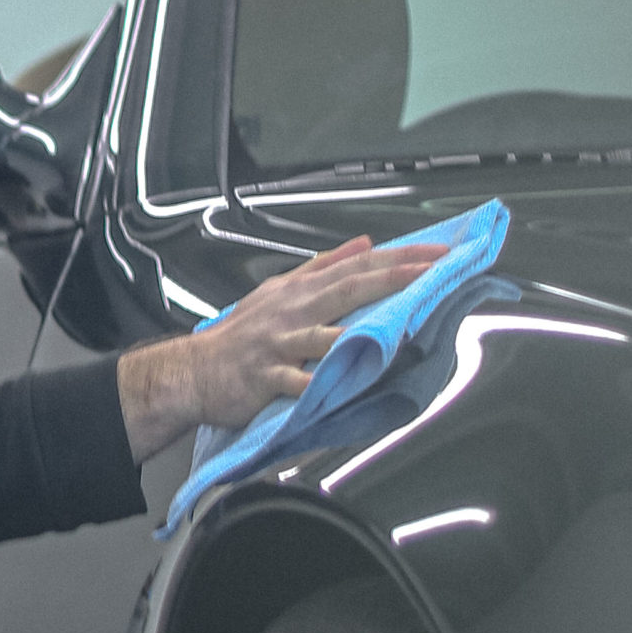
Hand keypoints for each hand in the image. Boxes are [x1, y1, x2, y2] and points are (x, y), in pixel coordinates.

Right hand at [116, 236, 445, 462]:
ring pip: (324, 334)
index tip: (437, 253)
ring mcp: (280, 344)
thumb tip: (364, 244)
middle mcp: (294, 311)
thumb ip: (323, 267)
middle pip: (349, 289)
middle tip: (433, 271)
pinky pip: (294, 381)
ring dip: (360, 331)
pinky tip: (335, 388)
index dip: (398, 258)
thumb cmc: (242, 335)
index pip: (357, 266)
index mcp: (301, 290)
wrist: (195, 371)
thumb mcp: (280, 291)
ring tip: (396, 330)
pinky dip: (314, 385)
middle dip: (393, 278)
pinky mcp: (266, 377)